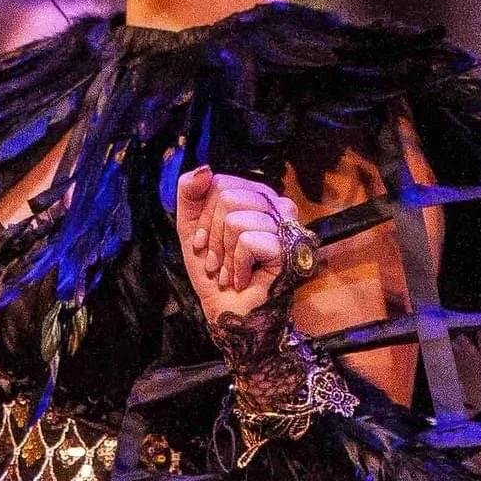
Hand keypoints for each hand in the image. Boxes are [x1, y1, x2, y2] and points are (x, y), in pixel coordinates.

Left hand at [174, 166, 302, 320]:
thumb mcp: (190, 226)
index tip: (203, 242)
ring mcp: (287, 228)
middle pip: (227, 198)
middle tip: (216, 260)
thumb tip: (205, 169)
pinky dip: (236, 264)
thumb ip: (190, 193)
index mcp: (256, 196)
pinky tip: (243, 277)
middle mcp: (277, 207)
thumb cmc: (212, 268)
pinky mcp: (291, 250)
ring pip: (236, 219)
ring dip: (223, 254)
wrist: (227, 310)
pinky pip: (248, 241)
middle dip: (212, 235)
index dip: (203, 216)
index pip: (219, 183)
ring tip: (229, 271)